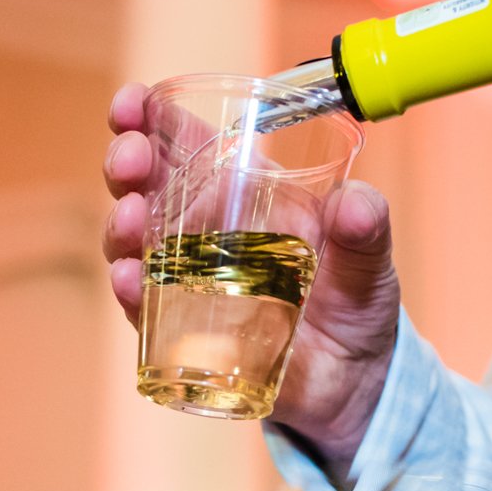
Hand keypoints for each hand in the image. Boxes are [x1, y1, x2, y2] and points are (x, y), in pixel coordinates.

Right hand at [102, 82, 399, 485]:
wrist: (354, 385)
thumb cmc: (358, 307)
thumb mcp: (371, 263)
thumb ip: (367, 230)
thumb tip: (357, 203)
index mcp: (244, 192)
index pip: (186, 142)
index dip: (149, 117)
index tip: (132, 105)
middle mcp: (205, 229)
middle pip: (146, 184)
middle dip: (126, 164)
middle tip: (128, 163)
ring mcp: (188, 279)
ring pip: (133, 241)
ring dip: (120, 226)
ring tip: (129, 222)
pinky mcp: (183, 329)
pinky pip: (143, 306)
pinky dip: (130, 290)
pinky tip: (129, 279)